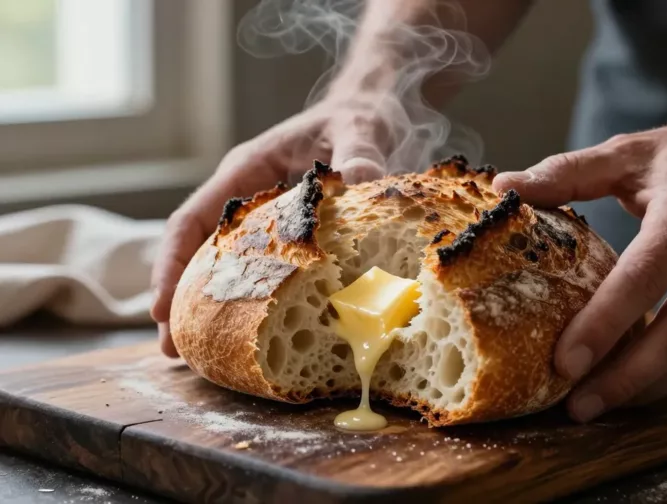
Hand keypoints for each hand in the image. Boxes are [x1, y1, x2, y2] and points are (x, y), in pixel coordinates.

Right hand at [151, 95, 389, 356]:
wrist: (368, 114)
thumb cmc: (354, 118)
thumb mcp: (357, 131)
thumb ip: (357, 152)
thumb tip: (362, 180)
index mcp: (246, 171)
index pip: (192, 219)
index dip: (171, 264)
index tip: (160, 309)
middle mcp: (245, 199)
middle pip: (197, 253)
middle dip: (182, 300)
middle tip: (172, 351)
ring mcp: (262, 220)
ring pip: (223, 267)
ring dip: (210, 308)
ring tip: (201, 357)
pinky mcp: (285, 237)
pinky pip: (258, 272)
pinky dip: (250, 302)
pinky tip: (256, 335)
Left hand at [493, 101, 666, 421]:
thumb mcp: (633, 152)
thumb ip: (568, 172)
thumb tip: (504, 187)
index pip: (643, 279)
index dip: (602, 326)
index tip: (563, 364)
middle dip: (626, 380)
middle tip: (577, 407)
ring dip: (651, 387)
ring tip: (599, 404)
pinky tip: (640, 383)